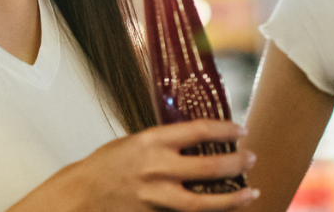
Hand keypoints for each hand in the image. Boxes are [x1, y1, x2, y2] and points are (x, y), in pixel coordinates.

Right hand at [50, 119, 258, 211]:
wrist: (82, 195)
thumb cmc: (107, 165)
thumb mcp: (135, 142)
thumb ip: (165, 143)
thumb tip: (198, 140)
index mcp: (152, 141)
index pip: (199, 131)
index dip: (225, 130)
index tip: (240, 130)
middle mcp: (158, 168)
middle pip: (209, 166)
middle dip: (236, 163)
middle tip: (251, 158)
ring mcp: (157, 197)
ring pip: (205, 202)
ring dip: (233, 198)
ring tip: (251, 193)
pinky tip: (224, 210)